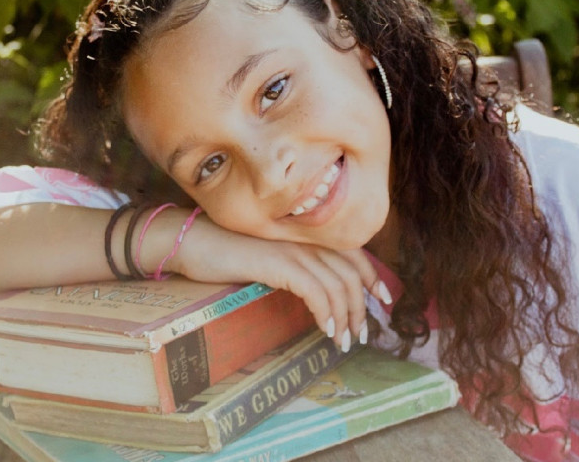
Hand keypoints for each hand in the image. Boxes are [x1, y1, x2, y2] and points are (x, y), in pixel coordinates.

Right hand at [167, 213, 391, 350]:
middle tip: (360, 334)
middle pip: (351, 273)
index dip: (373, 278)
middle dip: (361, 307)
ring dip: (346, 317)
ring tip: (343, 341)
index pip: (353, 255)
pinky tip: (326, 330)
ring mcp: (293, 250)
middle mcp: (305, 241)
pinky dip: (326, 312)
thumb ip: (294, 268)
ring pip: (338, 285)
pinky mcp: (279, 263)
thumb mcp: (269, 260)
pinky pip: (316, 290)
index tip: (382, 300)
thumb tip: (317, 294)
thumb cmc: (227, 254)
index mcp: (305, 238)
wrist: (195, 241)